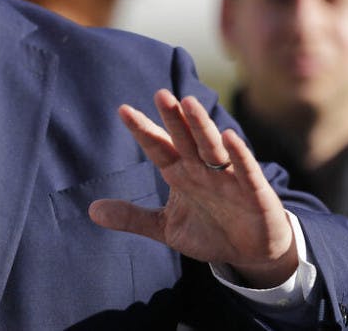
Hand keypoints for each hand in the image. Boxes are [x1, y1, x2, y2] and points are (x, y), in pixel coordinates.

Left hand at [89, 89, 297, 287]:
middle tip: (160, 94)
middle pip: (185, 139)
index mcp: (181, 173)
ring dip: (202, 126)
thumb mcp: (165, 227)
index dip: (143, 130)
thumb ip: (132, 217)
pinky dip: (240, 155)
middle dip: (173, 118)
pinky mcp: (256, 194)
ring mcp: (229, 179)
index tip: (123, 110)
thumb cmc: (209, 231)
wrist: (250, 254)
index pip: (158, 147)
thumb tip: (91, 210)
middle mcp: (203, 169)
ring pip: (213, 147)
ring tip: (189, 103)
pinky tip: (230, 137)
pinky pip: (246, 171)